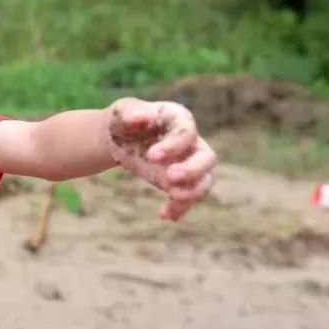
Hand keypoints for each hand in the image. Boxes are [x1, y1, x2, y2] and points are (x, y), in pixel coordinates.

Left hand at [107, 97, 216, 221]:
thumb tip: (141, 117)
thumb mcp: (122, 113)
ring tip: (173, 198)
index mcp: (179, 118)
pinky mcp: (182, 181)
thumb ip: (130, 113)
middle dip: (192, 170)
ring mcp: (189, 162)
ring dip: (192, 192)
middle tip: (169, 178)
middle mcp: (191, 141)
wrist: (121, 137)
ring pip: (205, 180)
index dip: (173, 146)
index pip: (186, 132)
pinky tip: (166, 215)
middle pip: (206, 157)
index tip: (151, 156)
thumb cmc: (125, 120)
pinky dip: (181, 207)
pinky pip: (189, 196)